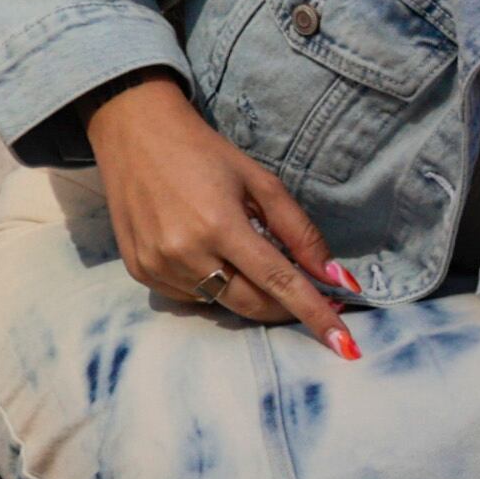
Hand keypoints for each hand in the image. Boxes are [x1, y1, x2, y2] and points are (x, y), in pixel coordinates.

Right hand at [84, 75, 353, 356]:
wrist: (134, 134)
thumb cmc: (205, 154)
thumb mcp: (261, 181)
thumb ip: (300, 231)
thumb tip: (334, 277)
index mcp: (220, 225)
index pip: (279, 281)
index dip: (315, 315)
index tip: (345, 345)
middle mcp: (184, 252)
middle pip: (252, 304)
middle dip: (287, 309)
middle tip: (313, 299)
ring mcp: (157, 265)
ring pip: (223, 303)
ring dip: (248, 292)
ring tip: (247, 256)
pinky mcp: (140, 271)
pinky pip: (192, 297)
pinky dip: (213, 286)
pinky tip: (210, 255)